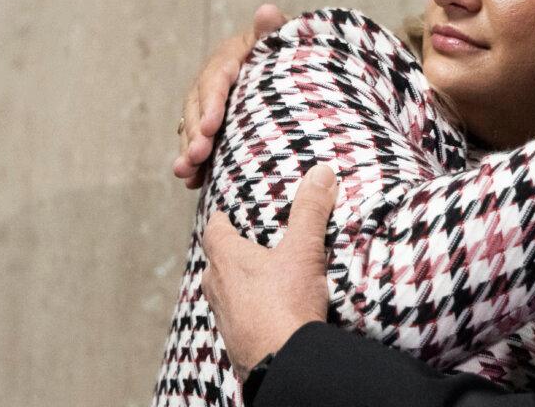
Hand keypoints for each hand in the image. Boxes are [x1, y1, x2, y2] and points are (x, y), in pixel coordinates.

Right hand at [174, 4, 288, 188]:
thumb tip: (266, 11)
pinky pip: (199, 140)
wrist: (296, 68)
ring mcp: (212, 101)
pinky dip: (195, 161)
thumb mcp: (286, 39)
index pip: (217, 78)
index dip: (211, 102)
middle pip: (199, 105)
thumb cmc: (293, 52)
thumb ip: (275, 29)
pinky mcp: (214, 122)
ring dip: (187, 149)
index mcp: (231, 56)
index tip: (209, 127)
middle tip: (196, 157)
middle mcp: (215, 78)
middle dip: (194, 133)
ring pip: (192, 125)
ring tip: (185, 173)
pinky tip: (192, 182)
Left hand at [201, 163, 338, 381]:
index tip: (225, 213)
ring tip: (259, 277)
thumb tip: (321, 173)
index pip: (213, 231)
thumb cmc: (285, 304)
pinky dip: (248, 308)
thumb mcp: (303, 250)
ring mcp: (224, 317)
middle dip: (229, 252)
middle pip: (215, 262)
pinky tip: (267, 310)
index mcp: (227, 260)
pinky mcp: (235, 341)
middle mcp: (217, 288)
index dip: (219, 219)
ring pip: (224, 292)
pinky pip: (237, 317)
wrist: (282, 362)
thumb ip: (310, 210)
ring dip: (237, 283)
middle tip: (248, 242)